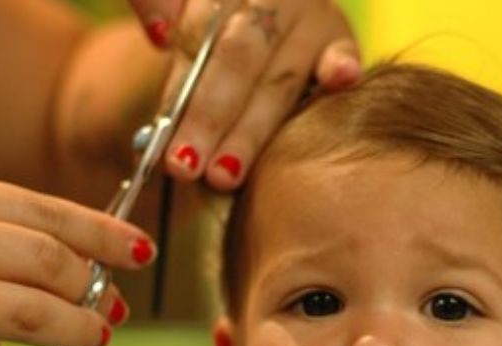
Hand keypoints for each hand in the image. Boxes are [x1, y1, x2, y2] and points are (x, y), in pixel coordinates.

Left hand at [128, 0, 360, 189]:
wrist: (273, 8)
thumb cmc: (220, 21)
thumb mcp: (184, 3)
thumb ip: (158, 1)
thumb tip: (159, 33)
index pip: (196, 40)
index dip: (179, 94)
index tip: (163, 144)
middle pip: (237, 60)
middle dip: (210, 118)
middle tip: (186, 167)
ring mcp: (309, 17)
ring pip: (280, 78)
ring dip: (252, 128)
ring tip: (226, 173)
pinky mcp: (340, 37)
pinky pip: (343, 51)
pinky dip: (340, 66)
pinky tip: (340, 80)